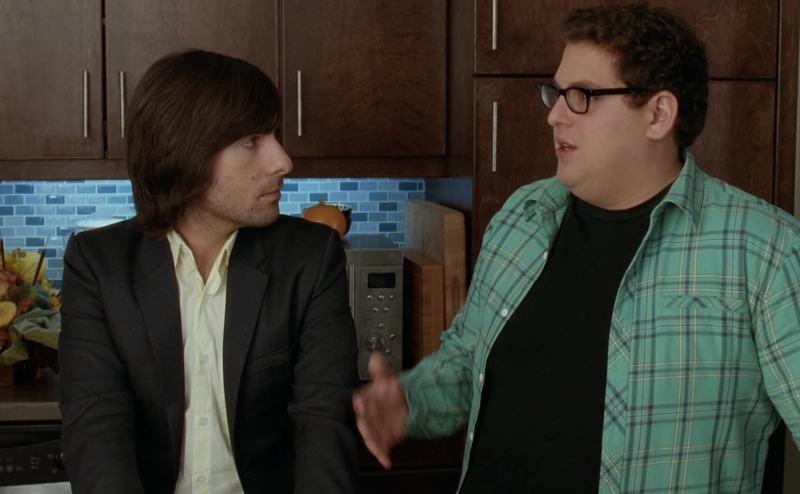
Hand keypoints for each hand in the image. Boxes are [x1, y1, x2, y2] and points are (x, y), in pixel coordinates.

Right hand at [352, 352, 407, 468]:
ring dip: (373, 443)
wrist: (404, 404)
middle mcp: (367, 416)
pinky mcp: (383, 439)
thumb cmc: (390, 392)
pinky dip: (382, 456)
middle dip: (366, 425)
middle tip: (367, 428)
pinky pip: (381, 449)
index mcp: (365, 400)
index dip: (361, 403)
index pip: (361, 402)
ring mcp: (374, 429)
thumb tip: (376, 356)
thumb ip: (380, 369)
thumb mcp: (387, 377)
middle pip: (364, 422)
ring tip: (377, 449)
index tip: (360, 402)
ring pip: (370, 437)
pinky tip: (386, 462)